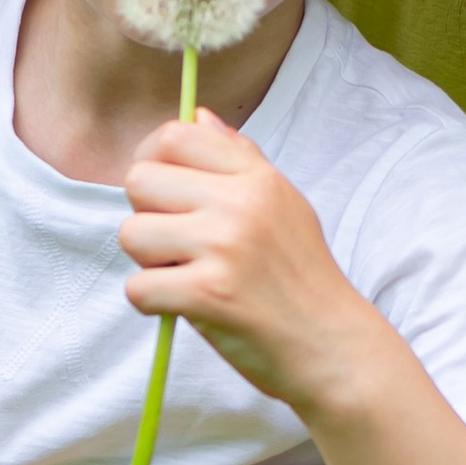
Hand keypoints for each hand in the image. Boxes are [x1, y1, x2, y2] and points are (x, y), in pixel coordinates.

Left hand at [119, 112, 375, 415]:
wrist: (333, 348)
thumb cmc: (302, 280)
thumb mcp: (284, 206)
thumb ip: (240, 160)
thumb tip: (199, 116)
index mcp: (257, 177)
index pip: (175, 136)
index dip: (152, 161)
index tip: (163, 193)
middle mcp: (240, 204)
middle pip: (140, 181)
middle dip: (147, 217)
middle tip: (179, 246)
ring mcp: (224, 247)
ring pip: (132, 235)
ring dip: (148, 264)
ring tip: (187, 277)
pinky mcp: (209, 294)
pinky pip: (138, 288)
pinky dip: (153, 304)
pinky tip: (186, 307)